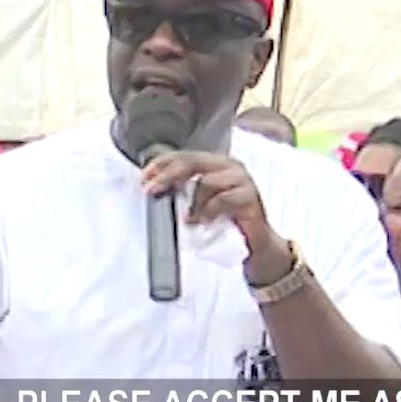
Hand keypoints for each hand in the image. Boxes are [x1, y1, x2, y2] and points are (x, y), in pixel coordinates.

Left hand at [141, 151, 292, 283]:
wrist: (256, 245)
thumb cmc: (226, 223)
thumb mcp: (199, 205)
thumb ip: (182, 192)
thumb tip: (154, 188)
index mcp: (215, 164)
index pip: (184, 155)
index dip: (162, 164)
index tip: (144, 178)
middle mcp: (229, 166)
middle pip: (192, 161)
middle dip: (167, 175)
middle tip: (151, 190)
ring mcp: (242, 180)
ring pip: (206, 181)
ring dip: (192, 202)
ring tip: (188, 219)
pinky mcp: (250, 197)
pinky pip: (223, 199)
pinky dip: (209, 211)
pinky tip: (203, 222)